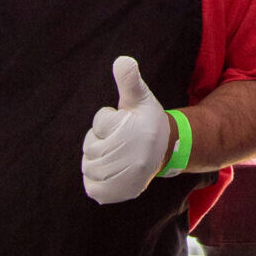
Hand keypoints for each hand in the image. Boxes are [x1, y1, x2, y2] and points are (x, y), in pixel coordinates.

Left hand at [82, 56, 172, 204]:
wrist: (166, 150)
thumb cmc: (147, 120)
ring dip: (96, 159)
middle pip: (90, 146)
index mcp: (133, 132)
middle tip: (120, 140)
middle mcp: (131, 159)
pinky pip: (91, 187)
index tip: (125, 122)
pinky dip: (95, 180)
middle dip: (100, 140)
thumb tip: (122, 60)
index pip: (100, 123)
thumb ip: (129, 79)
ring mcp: (123, 179)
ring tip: (117, 155)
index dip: (108, 120)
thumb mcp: (140, 97)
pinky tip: (111, 171)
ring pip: (88, 165)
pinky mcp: (117, 194)